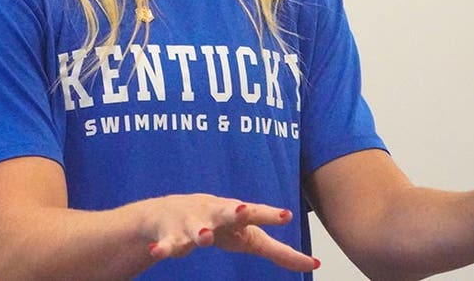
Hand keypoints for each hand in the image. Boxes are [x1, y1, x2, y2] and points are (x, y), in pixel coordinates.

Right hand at [139, 194, 319, 272]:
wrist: (168, 213)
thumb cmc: (219, 225)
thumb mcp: (250, 238)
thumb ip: (281, 252)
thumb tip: (315, 263)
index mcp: (236, 214)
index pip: (257, 213)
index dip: (271, 215)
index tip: (286, 215)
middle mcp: (215, 214)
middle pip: (227, 211)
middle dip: (236, 211)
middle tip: (243, 210)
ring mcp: (191, 223)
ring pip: (196, 228)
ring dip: (200, 232)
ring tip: (204, 237)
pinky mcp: (170, 235)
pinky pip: (168, 244)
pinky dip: (164, 248)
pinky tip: (158, 252)